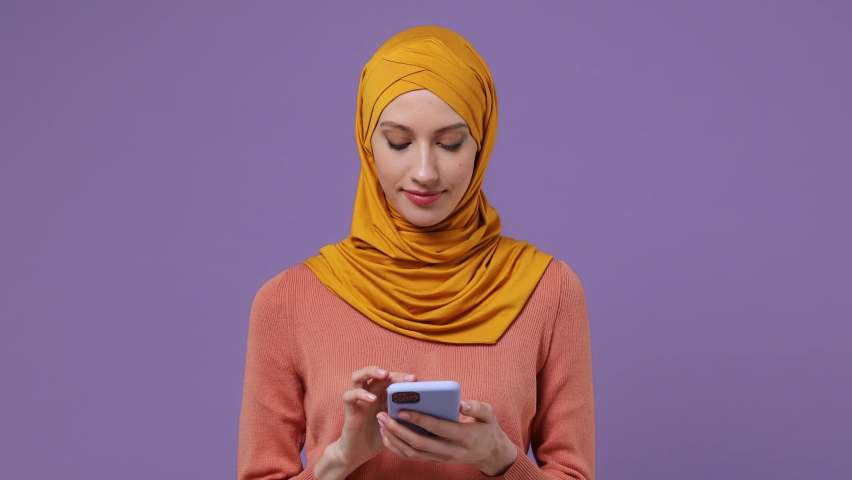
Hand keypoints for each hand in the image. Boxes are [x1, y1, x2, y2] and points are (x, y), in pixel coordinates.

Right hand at [316, 366, 414, 478]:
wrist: (358, 453)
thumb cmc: (378, 437)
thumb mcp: (396, 426)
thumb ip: (406, 416)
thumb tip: (427, 410)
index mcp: (381, 395)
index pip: (391, 379)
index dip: (404, 378)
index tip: (419, 382)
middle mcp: (369, 394)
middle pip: (377, 374)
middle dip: (394, 373)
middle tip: (409, 379)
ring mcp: (358, 401)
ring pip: (357, 377)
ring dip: (371, 372)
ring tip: (384, 375)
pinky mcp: (349, 411)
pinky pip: (349, 396)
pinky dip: (360, 394)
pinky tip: (372, 399)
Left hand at [376, 400, 517, 475]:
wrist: (489, 453)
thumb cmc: (487, 428)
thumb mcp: (489, 415)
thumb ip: (476, 407)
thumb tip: (461, 403)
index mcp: (464, 436)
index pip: (437, 428)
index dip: (419, 419)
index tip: (401, 409)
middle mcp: (451, 451)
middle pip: (419, 443)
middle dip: (398, 430)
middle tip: (383, 415)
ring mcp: (442, 458)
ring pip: (412, 453)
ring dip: (393, 439)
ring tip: (381, 423)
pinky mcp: (435, 461)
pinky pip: (412, 458)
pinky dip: (397, 448)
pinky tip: (387, 435)